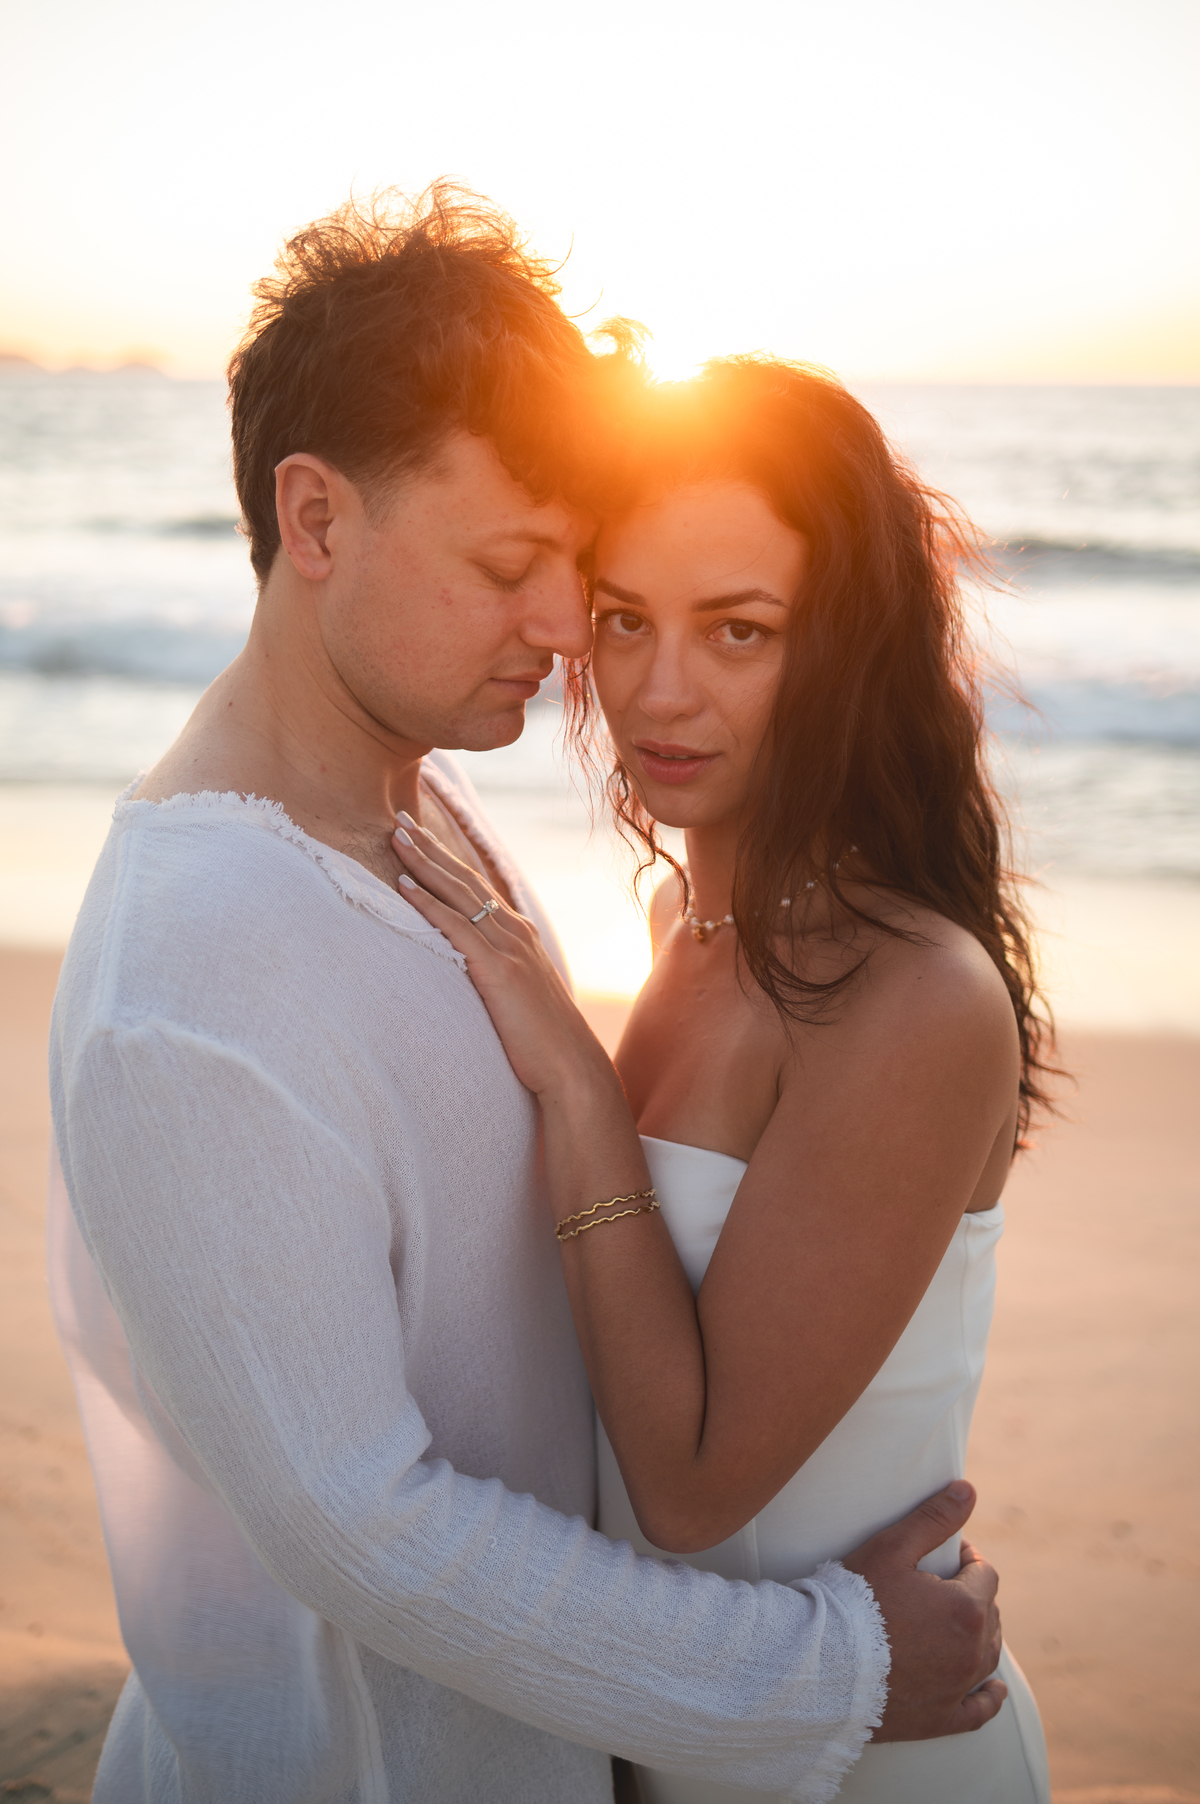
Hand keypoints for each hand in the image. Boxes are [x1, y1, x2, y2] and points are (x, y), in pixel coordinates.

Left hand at [390, 814, 614, 1101]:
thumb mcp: (520, 996)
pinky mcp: (497, 970)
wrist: (571, 1067)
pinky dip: (427, 903)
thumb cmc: (543, 1040)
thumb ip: (499, 974)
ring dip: (423, 863)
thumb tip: (474, 972)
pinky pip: (454, 927)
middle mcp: (514, 931)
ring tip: (396, 836)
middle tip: (399, 819)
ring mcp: (507, 948)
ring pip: (458, 894)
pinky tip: (403, 884)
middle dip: (430, 847)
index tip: (419, 836)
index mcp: (519, 935)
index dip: (446, 860)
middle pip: (464, 880)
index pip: (476, 888)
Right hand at [841, 1480, 1006, 1740]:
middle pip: (989, 1614)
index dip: (967, 1558)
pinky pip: (979, 1710)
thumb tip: (969, 1489)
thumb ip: (933, 1518)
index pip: (984, 1573)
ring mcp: (958, 1689)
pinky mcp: (941, 1718)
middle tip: (943, 1583)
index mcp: (967, 1609)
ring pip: (987, 1655)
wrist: (823, 1667)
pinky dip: (989, 1697)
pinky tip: (994, 1690)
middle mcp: (972, 1653)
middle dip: (973, 1594)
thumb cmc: (855, 1602)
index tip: (948, 1553)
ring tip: (957, 1620)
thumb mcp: (892, 1548)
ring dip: (980, 1634)